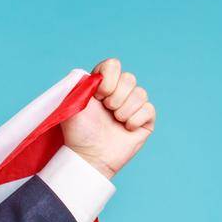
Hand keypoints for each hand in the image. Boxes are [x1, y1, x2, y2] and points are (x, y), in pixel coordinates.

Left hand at [61, 58, 155, 179]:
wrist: (89, 156)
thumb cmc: (78, 133)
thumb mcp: (72, 105)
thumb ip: (83, 83)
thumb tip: (98, 75)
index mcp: (102, 86)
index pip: (113, 65)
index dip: (109, 78)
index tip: (98, 95)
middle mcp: (118, 93)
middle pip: (129, 78)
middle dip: (116, 96)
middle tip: (107, 111)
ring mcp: (132, 106)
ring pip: (141, 93)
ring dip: (125, 110)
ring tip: (115, 122)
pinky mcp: (144, 120)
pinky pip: (149, 109)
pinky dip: (136, 119)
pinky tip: (126, 129)